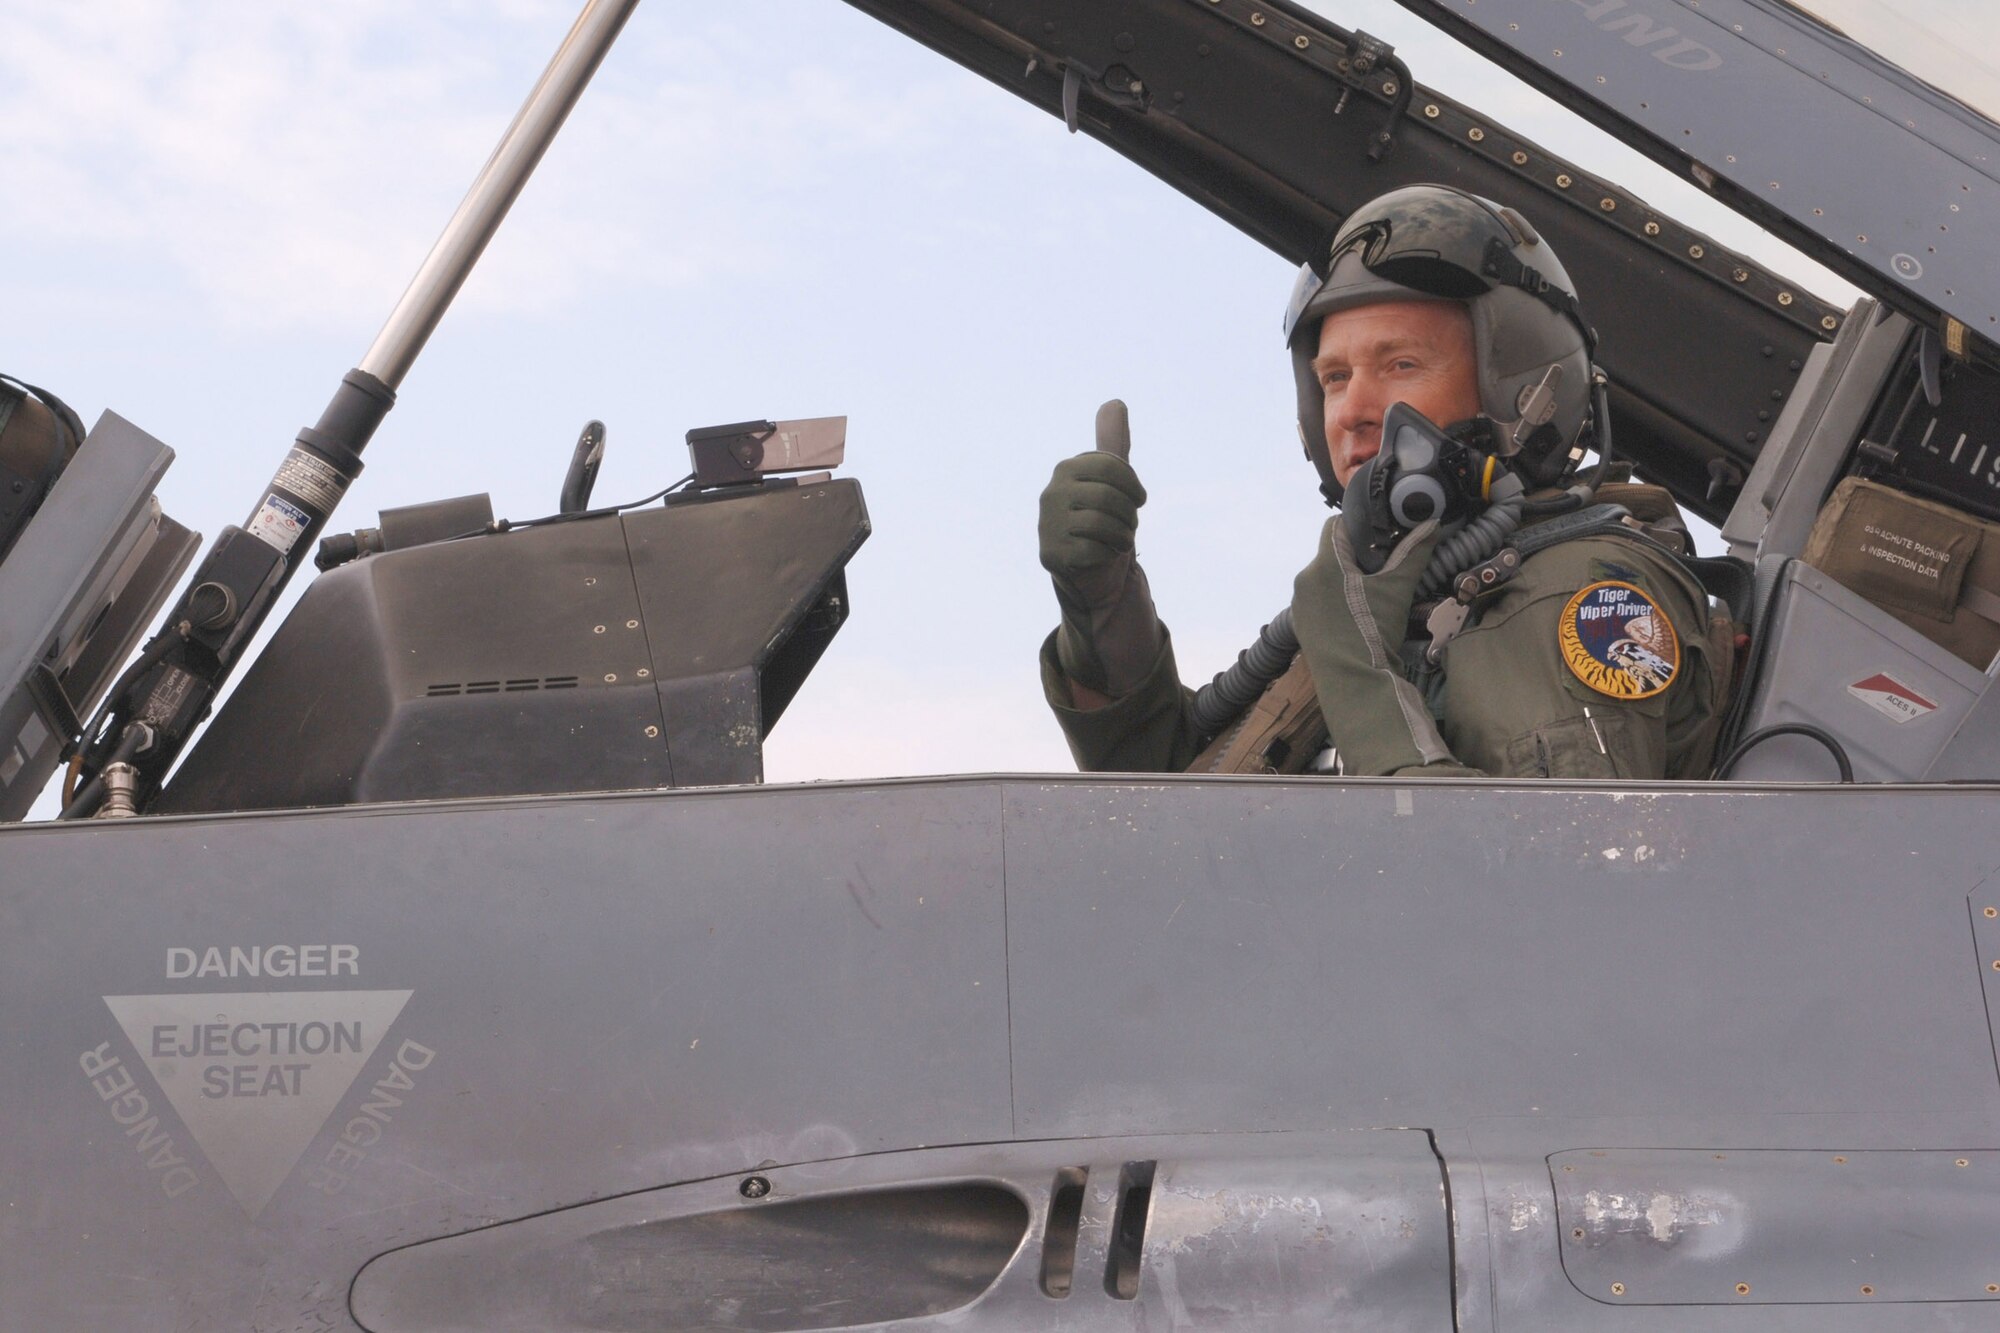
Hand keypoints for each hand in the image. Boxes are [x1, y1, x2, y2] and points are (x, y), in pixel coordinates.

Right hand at [1039, 451, 1145, 607]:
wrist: (1091, 570)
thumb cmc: (1104, 520)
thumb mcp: (1111, 480)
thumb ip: (1113, 443)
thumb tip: (1115, 402)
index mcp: (1066, 469)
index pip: (1110, 467)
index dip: (1133, 486)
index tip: (1138, 500)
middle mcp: (1050, 494)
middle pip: (1109, 498)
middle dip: (1129, 516)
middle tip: (1127, 525)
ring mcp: (1047, 525)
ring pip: (1102, 525)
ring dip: (1122, 536)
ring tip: (1118, 540)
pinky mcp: (1051, 555)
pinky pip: (1094, 551)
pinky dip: (1107, 556)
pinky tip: (1101, 556)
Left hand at [1290, 514, 1457, 774]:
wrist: (1357, 685)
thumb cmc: (1376, 633)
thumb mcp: (1398, 590)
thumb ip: (1413, 552)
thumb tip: (1432, 523)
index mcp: (1323, 566)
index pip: (1335, 526)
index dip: (1358, 524)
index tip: (1380, 533)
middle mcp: (1304, 581)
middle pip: (1331, 553)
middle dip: (1357, 555)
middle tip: (1385, 563)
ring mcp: (1299, 605)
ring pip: (1325, 577)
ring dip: (1347, 578)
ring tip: (1375, 590)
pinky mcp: (1301, 625)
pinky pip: (1318, 599)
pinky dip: (1337, 598)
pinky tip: (1359, 611)